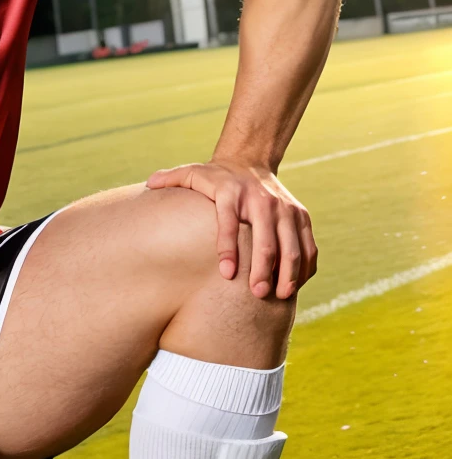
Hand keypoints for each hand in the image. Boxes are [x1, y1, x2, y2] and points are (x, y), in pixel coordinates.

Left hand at [147, 159, 316, 299]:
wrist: (250, 161)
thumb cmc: (215, 177)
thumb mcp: (192, 172)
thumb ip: (171, 179)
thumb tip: (150, 183)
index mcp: (232, 193)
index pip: (230, 222)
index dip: (228, 248)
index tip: (226, 274)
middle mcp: (262, 201)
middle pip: (267, 239)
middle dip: (264, 268)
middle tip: (256, 293)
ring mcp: (285, 209)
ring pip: (293, 245)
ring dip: (288, 273)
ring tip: (280, 296)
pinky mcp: (301, 217)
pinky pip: (308, 246)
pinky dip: (305, 268)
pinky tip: (295, 287)